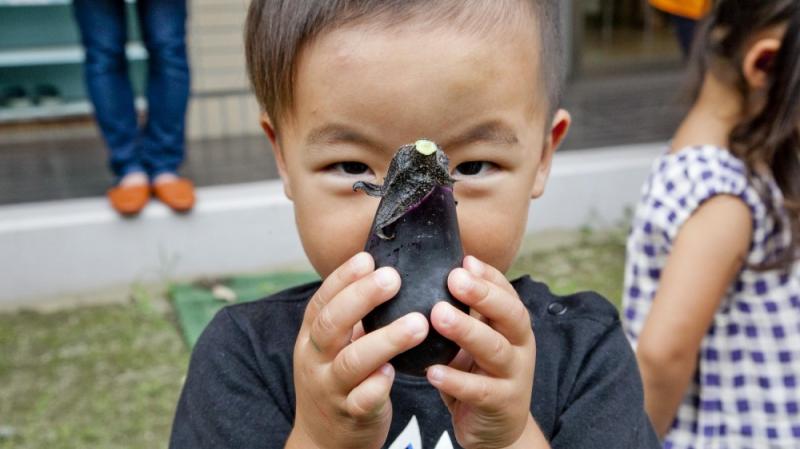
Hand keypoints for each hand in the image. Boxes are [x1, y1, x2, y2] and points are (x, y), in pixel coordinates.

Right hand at [288, 252, 428, 448]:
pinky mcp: (350, 415)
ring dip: (385, 340)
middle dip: (362, 298)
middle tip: (393, 278)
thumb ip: (352, 317)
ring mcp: (331, 388)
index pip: (322, 301)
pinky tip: (396, 371)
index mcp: (312, 337)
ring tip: (418, 323)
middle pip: (332, 324)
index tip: (368, 258)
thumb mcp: (333, 346)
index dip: (343, 278)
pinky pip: (362, 399)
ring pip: (352, 361)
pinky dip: (378, 385)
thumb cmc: (338, 379)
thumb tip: (383, 271)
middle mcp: (316, 360)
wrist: (322, 440)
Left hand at [427, 256, 537, 448]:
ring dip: (467, 330)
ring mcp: (514, 376)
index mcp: (514, 326)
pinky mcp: (501, 404)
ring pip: (496, 349)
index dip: (489, 276)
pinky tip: (432, 371)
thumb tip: (434, 270)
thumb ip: (465, 311)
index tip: (464, 260)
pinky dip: (456, 380)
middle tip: (453, 278)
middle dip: (483, 295)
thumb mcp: (477, 339)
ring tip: (437, 315)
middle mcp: (520, 346)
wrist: (496, 429)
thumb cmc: (479, 374)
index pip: (507, 293)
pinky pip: (479, 391)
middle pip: (510, 315)